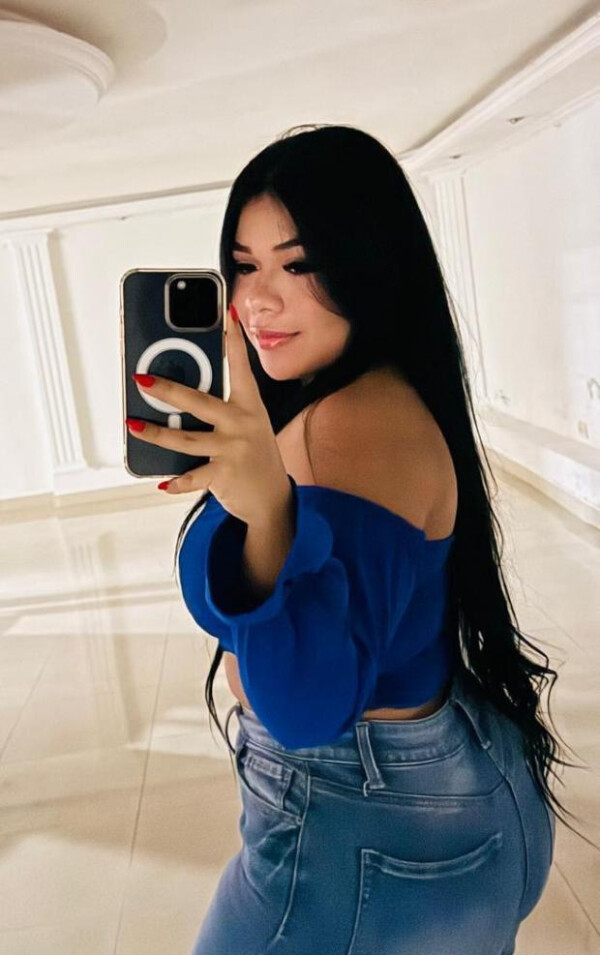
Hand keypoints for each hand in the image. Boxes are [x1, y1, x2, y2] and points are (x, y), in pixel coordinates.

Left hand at [126, 304, 291, 525]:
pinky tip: (162, 482)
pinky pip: (193, 477)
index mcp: (249, 405)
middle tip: (142, 379)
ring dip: (157, 433)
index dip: (234, 339)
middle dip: (168, 390)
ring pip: (186, 439)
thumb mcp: (246, 425)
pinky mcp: (224, 475)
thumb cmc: (253, 455)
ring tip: (133, 425)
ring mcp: (233, 450)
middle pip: (199, 402)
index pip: (241, 366)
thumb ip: (221, 409)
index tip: (226, 313)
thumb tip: (178, 396)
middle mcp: (242, 424)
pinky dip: (177, 481)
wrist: (272, 498)